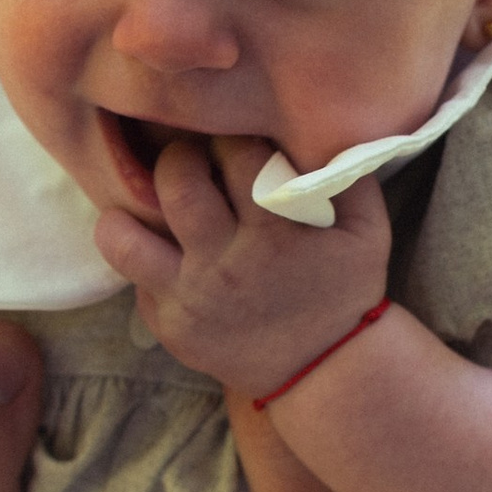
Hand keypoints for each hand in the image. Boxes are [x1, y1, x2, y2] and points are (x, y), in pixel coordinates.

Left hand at [92, 137, 393, 403]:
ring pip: (125, 239)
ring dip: (124, 212)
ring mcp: (190, 298)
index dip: (232, 138)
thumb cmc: (343, 288)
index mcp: (274, 232)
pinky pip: (132, 279)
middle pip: (175, 181)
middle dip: (179, 156)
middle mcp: (225, 263)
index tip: (236, 146)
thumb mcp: (367, 230)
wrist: (324, 369)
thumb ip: (348, 172)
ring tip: (147, 204)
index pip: (235, 153)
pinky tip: (158, 246)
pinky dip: (140, 256)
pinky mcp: (170, 326)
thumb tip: (319, 122)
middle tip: (191, 161)